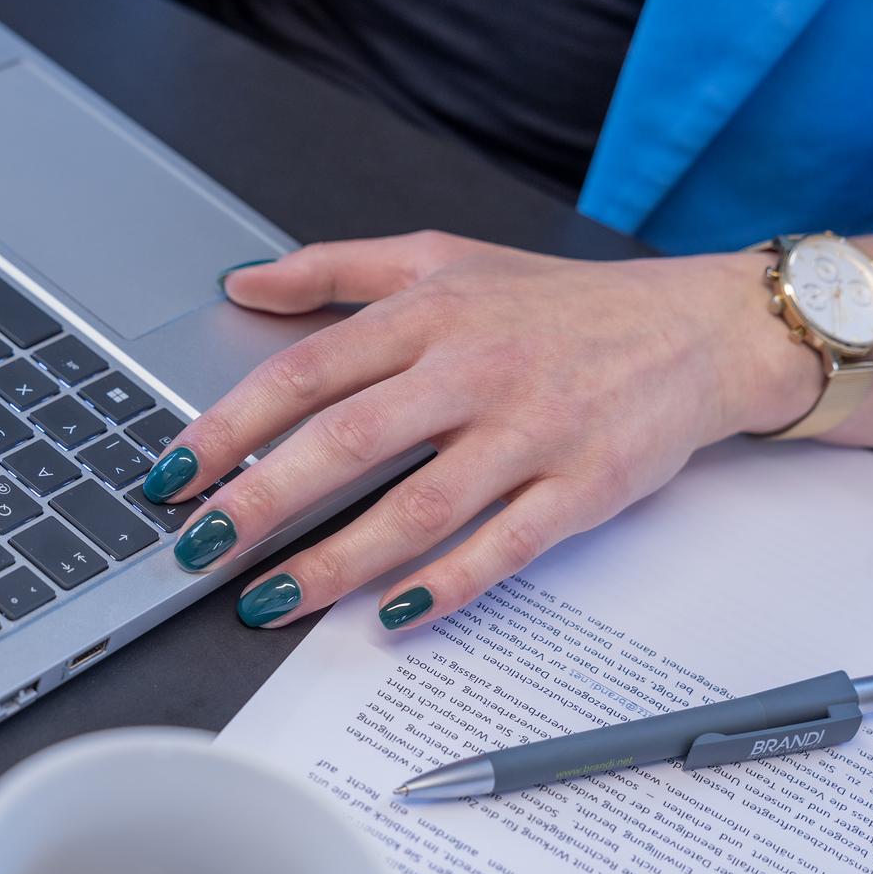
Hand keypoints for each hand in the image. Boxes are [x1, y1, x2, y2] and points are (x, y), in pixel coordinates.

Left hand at [141, 231, 818, 629]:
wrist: (695, 329)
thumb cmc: (561, 303)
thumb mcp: (444, 257)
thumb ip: (334, 268)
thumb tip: (241, 284)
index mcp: (429, 314)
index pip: (308, 371)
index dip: (231, 426)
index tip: (177, 472)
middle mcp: (474, 369)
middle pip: (347, 442)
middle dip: (260, 504)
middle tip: (198, 550)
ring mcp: (531, 431)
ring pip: (418, 507)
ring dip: (335, 563)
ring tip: (270, 602)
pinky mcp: (582, 486)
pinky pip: (504, 546)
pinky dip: (446, 586)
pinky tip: (392, 616)